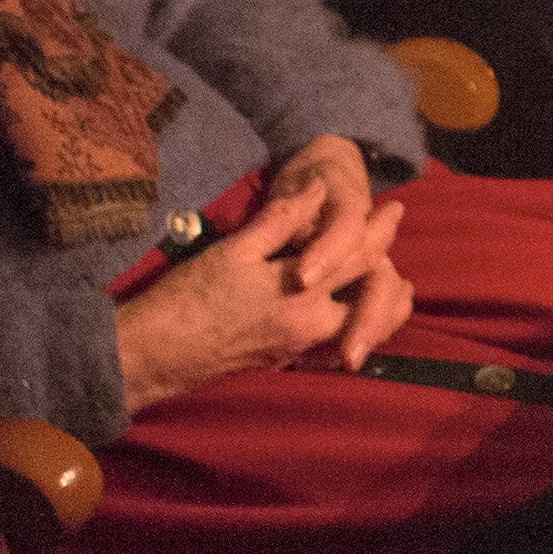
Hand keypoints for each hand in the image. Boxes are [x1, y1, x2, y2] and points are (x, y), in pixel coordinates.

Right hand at [113, 142, 414, 410]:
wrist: (154, 354)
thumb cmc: (189, 298)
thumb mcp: (234, 251)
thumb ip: (282, 221)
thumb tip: (317, 191)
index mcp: (303, 296)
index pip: (358, 258)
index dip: (378, 230)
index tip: (393, 208)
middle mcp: (311, 327)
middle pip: (370, 298)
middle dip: (389, 269)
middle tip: (398, 249)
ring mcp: (300, 350)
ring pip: (358, 328)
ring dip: (380, 307)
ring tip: (395, 285)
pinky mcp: (286, 362)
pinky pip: (334, 345)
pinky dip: (353, 328)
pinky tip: (352, 317)